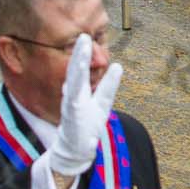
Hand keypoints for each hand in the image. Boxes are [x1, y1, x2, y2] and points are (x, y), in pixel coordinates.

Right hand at [46, 34, 122, 176]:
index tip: (86, 36)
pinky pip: (73, 101)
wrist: (74, 152)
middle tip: (83, 36)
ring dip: (76, 67)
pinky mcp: (71, 118)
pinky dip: (74, 90)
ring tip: (81, 51)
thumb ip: (109, 85)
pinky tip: (74, 79)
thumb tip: (118, 65)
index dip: (84, 54)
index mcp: (80, 91)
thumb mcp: (102, 104)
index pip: (82, 70)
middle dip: (79, 55)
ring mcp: (71, 107)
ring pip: (73, 83)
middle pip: (76, 72)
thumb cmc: (87, 127)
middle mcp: (73, 96)